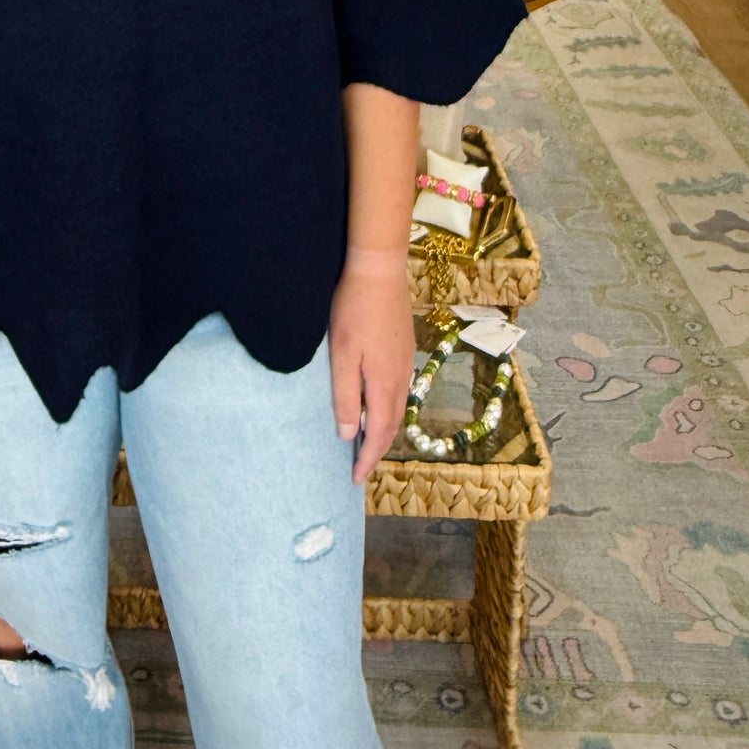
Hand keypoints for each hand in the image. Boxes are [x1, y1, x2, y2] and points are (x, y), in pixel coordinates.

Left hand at [329, 264, 413, 484]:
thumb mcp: (341, 355)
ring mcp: (406, 362)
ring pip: (398, 408)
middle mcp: (401, 378)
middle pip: (393, 425)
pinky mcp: (405, 348)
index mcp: (384, 384)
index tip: (356, 479)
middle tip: (360, 467)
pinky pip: (400, 391)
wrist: (379, 269)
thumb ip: (346, 396)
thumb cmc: (354, 311)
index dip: (368, 459)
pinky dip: (389, 408)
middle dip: (377, 449)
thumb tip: (349, 434)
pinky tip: (377, 404)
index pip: (379, 434)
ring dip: (384, 429)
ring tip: (367, 441)